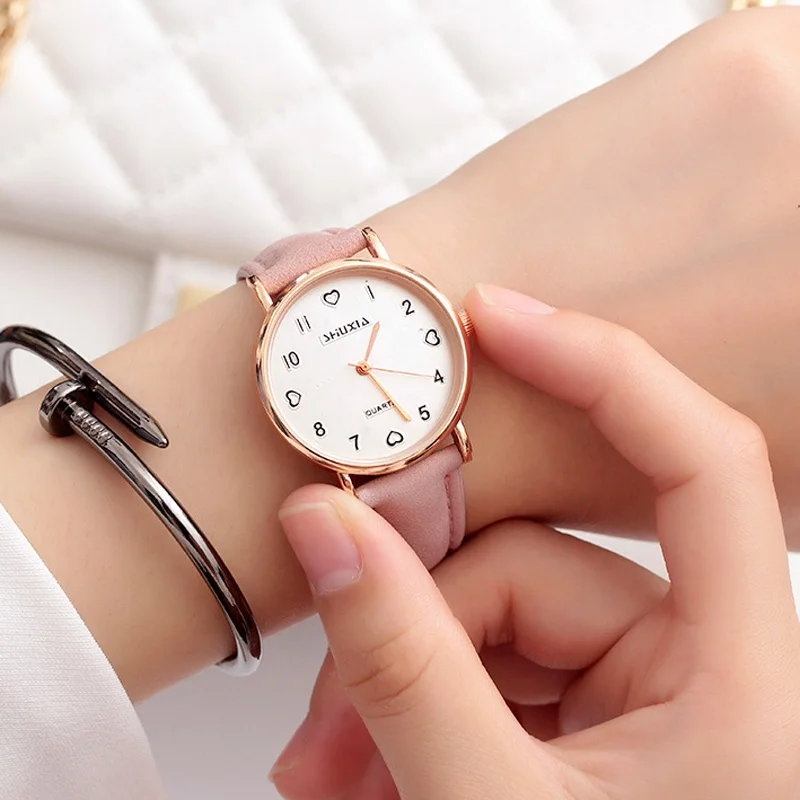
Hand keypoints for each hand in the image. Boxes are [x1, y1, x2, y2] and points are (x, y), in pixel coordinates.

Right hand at [273, 286, 799, 798]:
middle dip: (417, 618)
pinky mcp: (594, 717)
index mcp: (745, 678)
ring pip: (496, 620)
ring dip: (399, 683)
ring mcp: (645, 691)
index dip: (600, 365)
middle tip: (329, 701)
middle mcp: (705, 666)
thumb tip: (326, 528)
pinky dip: (420, 709)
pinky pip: (493, 667)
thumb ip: (402, 664)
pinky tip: (365, 771)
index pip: (696, 459)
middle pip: (536, 564)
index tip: (496, 320)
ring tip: (332, 770)